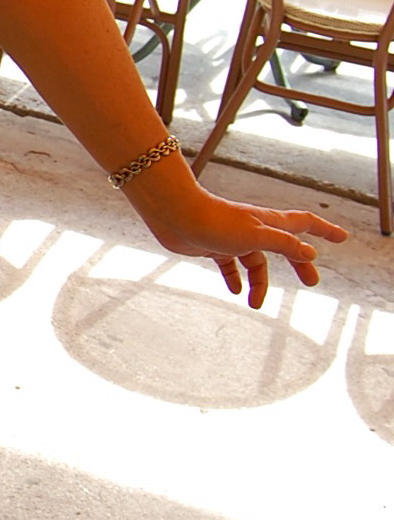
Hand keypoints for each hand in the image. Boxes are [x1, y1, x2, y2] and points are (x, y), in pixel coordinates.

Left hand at [125, 174, 346, 309]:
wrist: (175, 215)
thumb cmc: (216, 222)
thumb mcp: (256, 236)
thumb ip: (283, 244)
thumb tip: (311, 253)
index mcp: (269, 222)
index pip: (304, 224)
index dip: (324, 231)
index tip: (343, 238)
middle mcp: (254, 228)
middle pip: (285, 247)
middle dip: (299, 264)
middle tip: (312, 283)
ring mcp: (234, 237)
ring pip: (255, 262)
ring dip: (259, 282)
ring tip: (256, 303)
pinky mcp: (214, 246)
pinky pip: (230, 265)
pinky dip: (234, 278)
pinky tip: (234, 292)